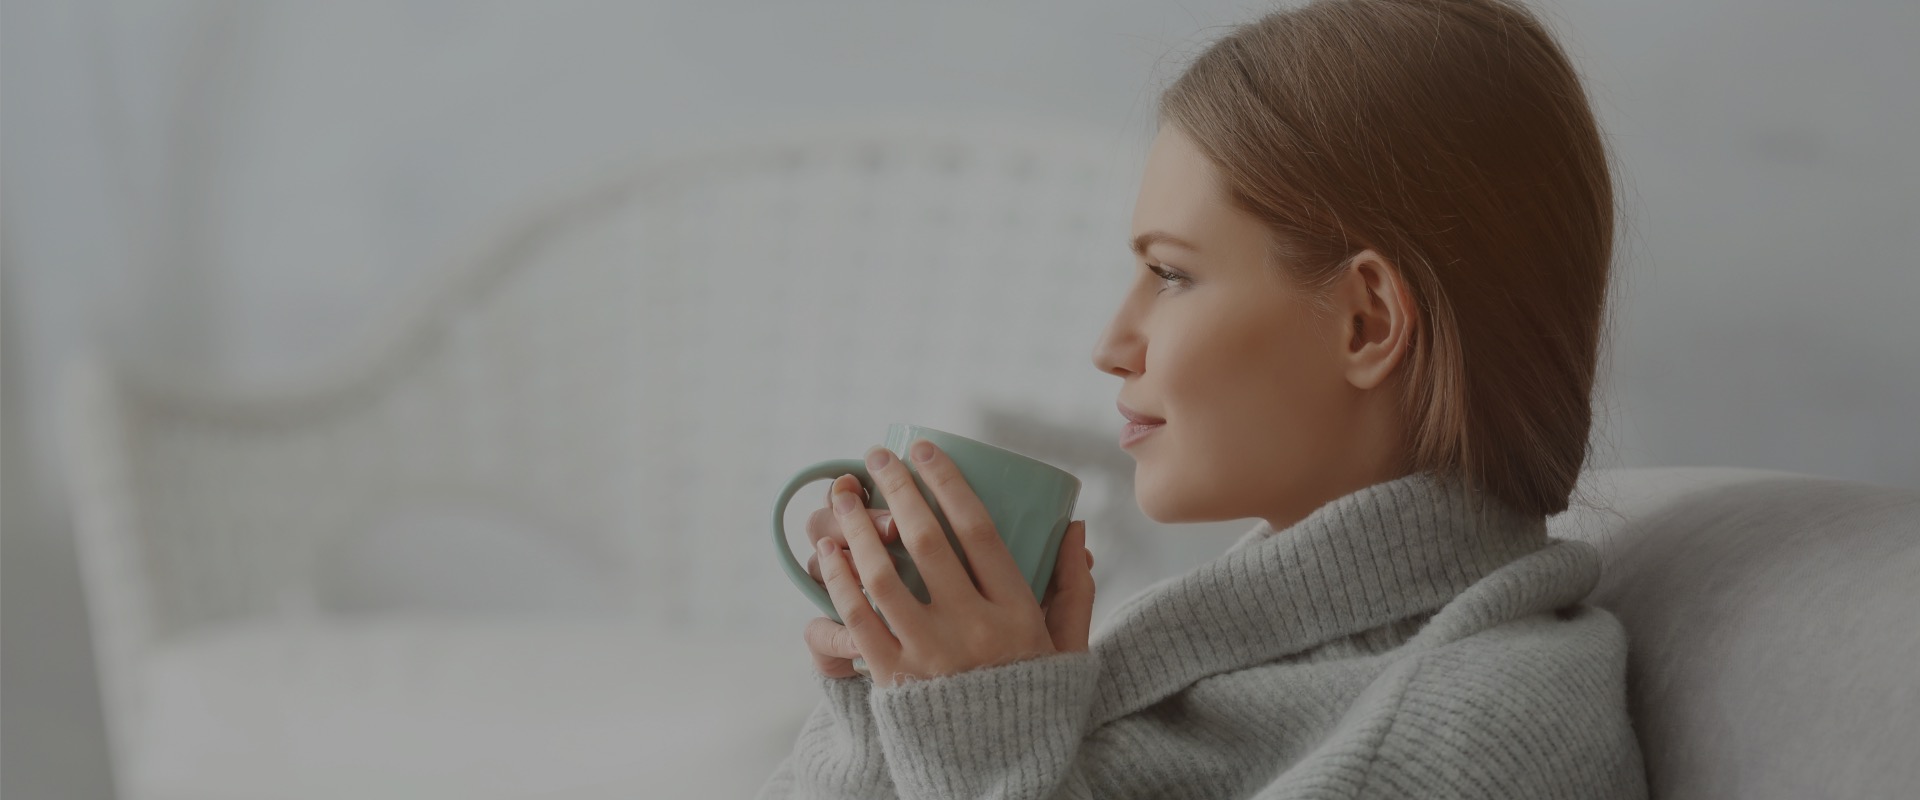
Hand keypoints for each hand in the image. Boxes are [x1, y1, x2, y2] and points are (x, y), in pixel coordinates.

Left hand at [811, 439, 1096, 687]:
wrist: (1003, 774)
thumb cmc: (1035, 703)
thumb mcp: (1069, 647)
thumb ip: (1074, 587)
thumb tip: (1075, 527)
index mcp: (1017, 613)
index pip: (979, 530)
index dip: (948, 482)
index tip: (925, 449)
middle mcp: (972, 629)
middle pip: (927, 541)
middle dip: (898, 489)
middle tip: (878, 456)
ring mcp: (929, 655)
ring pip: (883, 576)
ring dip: (857, 528)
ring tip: (841, 497)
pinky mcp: (894, 680)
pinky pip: (858, 620)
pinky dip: (840, 581)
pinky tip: (830, 554)